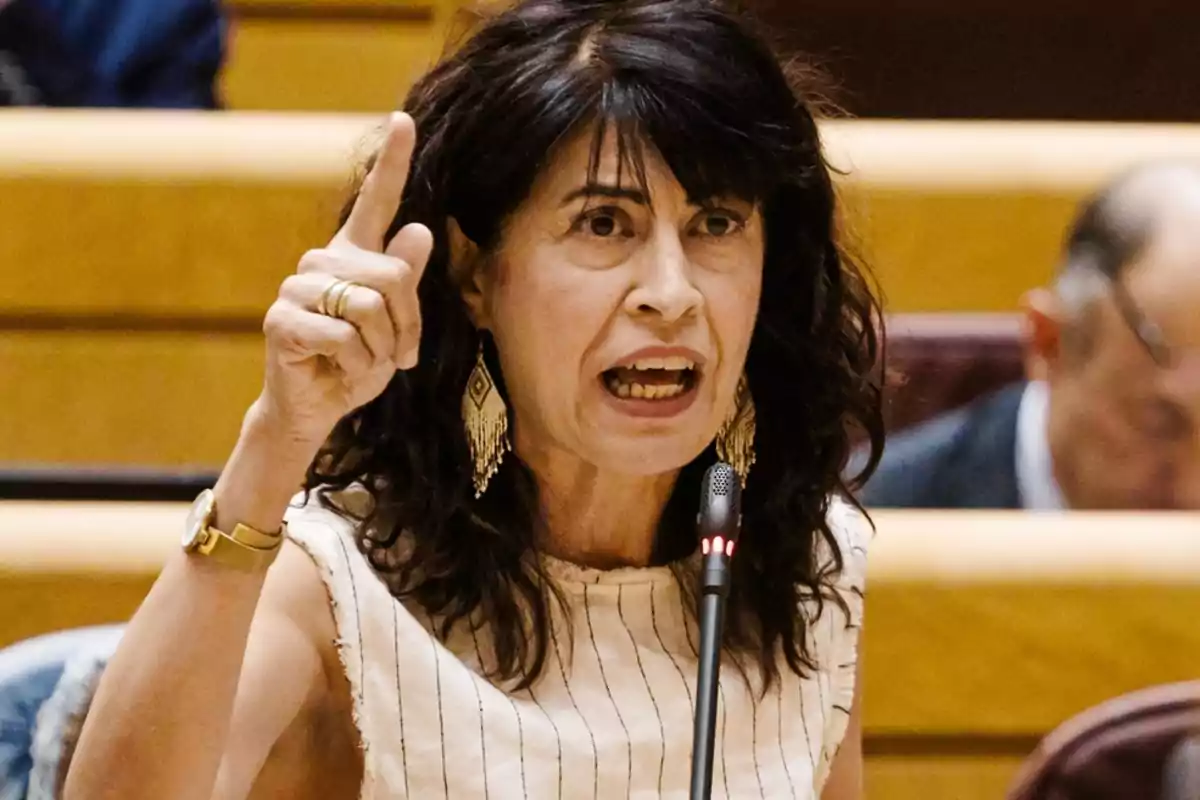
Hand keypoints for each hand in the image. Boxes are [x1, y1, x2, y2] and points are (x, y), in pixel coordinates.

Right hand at [255, 112, 433, 450]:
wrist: (317, 408)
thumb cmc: (357, 364)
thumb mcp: (394, 326)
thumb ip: (405, 281)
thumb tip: (421, 230)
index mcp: (353, 255)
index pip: (377, 200)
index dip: (393, 161)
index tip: (404, 119)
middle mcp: (322, 261)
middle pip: (393, 276)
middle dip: (406, 326)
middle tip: (393, 354)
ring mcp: (297, 287)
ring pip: (371, 308)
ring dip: (380, 349)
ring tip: (361, 363)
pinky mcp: (282, 320)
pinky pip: (345, 336)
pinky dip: (356, 363)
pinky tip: (338, 370)